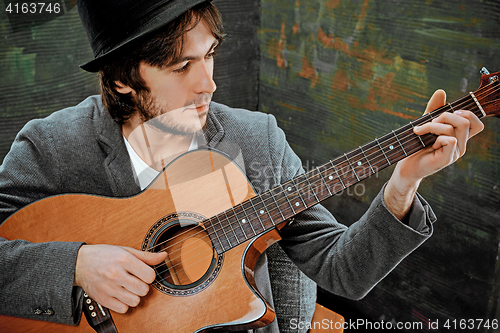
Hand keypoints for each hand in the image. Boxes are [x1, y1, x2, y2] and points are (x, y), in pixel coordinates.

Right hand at [74, 244, 167, 312]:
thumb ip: (146, 256)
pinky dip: (125, 304)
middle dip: (143, 286)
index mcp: (124, 260)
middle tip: (135, 280)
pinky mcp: (103, 299)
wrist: (79, 263)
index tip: (143, 273)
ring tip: (128, 288)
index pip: (150, 276)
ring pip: (135, 301)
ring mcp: (109, 288)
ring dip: (135, 296)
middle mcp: (116, 274)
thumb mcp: (125, 250)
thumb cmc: (104, 255)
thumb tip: (163, 256)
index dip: (149, 275)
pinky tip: (121, 294)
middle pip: (144, 290)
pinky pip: (123, 309)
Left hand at [385, 89, 483, 219]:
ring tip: (421, 131)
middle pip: (466, 120)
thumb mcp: (425, 124)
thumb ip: (434, 109)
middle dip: (445, 115)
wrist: (406, 167)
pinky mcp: (447, 159)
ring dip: (434, 125)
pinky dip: (436, 136)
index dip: (468, 113)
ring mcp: (455, 153)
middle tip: (430, 122)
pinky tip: (426, 143)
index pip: (476, 124)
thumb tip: (441, 91)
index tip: (449, 112)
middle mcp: (460, 145)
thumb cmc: (416, 146)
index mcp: (459, 138)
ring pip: (456, 127)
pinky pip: (450, 139)